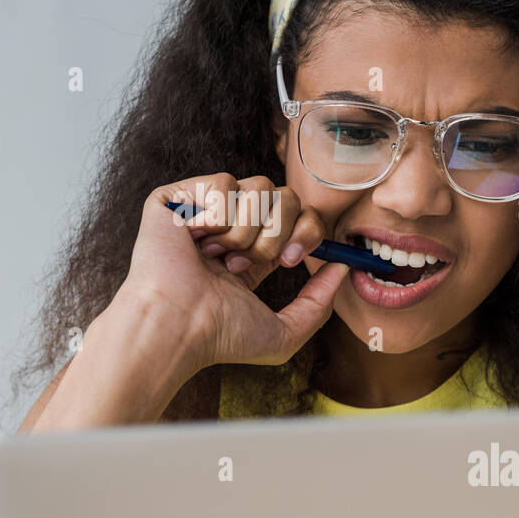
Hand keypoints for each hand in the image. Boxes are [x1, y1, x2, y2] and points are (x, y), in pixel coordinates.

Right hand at [117, 172, 348, 369]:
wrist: (179, 324)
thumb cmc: (220, 336)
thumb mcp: (283, 334)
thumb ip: (318, 303)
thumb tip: (342, 267)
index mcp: (253, 252)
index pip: (300, 217)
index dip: (306, 232)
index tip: (290, 261)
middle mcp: (230, 227)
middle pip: (285, 195)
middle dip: (276, 233)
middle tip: (246, 262)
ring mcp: (204, 210)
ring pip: (258, 186)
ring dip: (244, 230)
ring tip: (217, 255)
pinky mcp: (176, 196)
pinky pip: (223, 181)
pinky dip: (216, 215)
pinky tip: (195, 239)